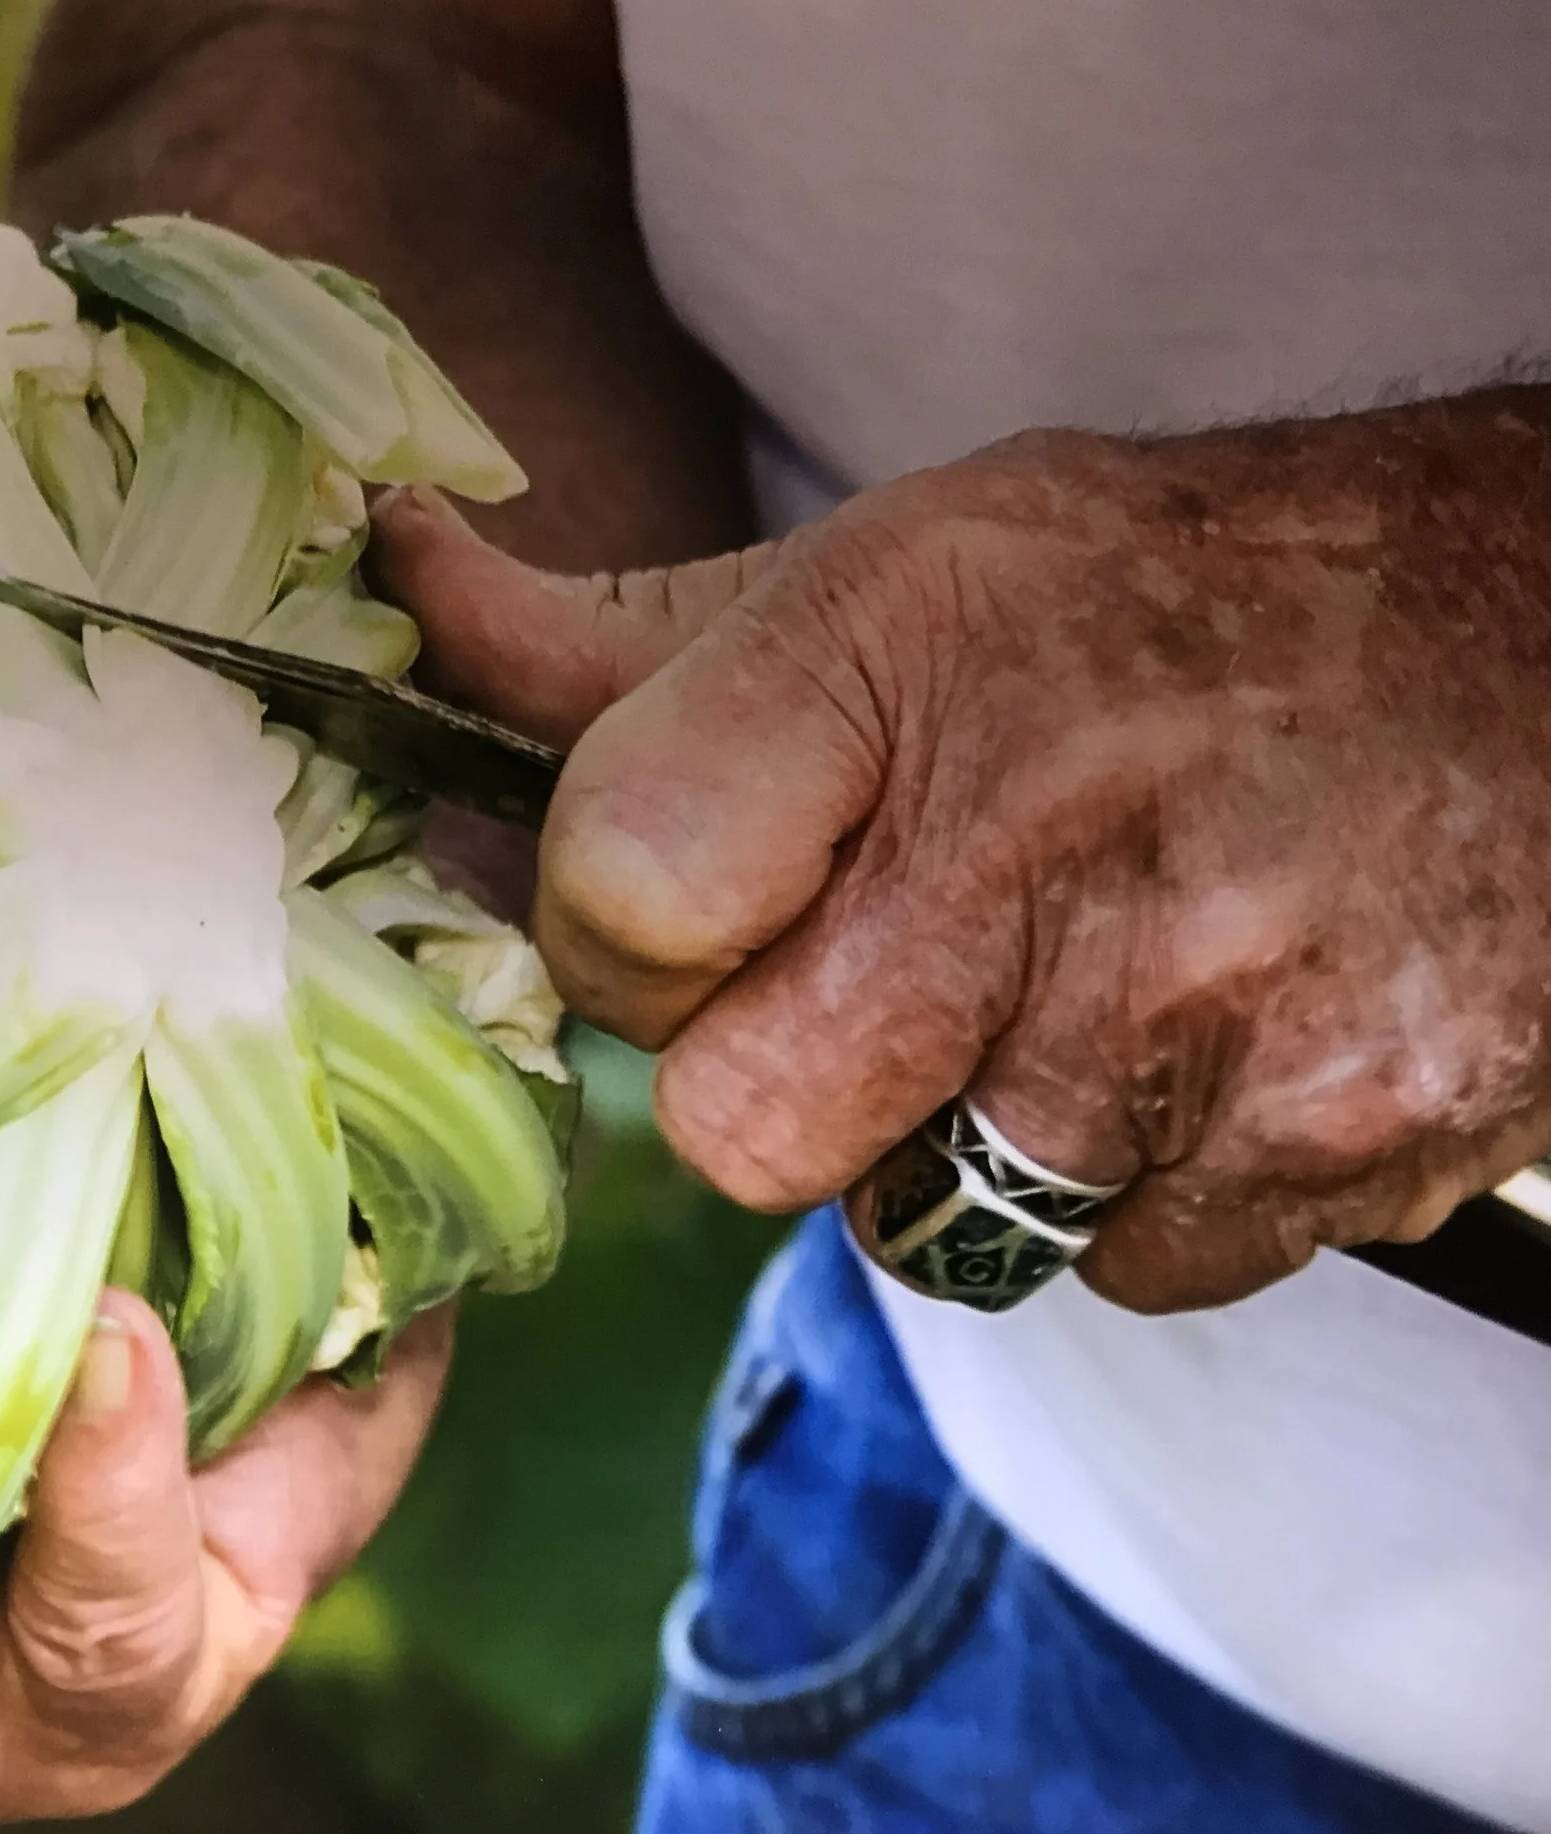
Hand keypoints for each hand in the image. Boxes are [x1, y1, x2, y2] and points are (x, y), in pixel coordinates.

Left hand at [375, 389, 1550, 1312]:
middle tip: (879, 962)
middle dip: (767, 1074)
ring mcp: (1193, 1015)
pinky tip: (1191, 1038)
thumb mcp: (894, 565)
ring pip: (916, 1223)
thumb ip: (623, 641)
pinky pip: (1110, 1269)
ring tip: (1061, 977)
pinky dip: (1125, 1187)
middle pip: (735, 1126)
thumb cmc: (1164, 599)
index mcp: (895, 656)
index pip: (619, 895)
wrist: (1540, 633)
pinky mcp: (1325, 1143)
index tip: (684, 904)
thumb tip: (397, 595)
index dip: (618, 936)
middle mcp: (1041, 840)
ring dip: (951, 1134)